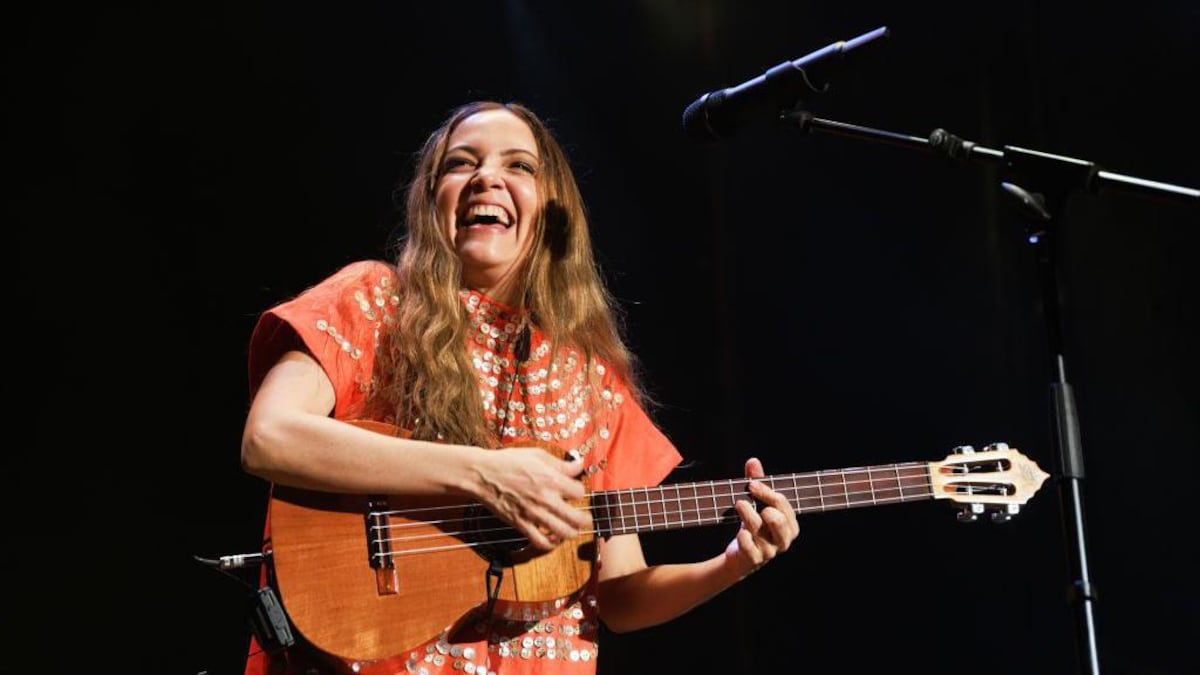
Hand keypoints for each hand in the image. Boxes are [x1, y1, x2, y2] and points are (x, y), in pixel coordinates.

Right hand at [474, 446, 590, 550]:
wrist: (482, 474)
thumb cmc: (508, 462)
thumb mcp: (537, 455)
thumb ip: (560, 463)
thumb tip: (579, 465)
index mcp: (551, 479)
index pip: (580, 492)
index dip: (580, 492)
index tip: (574, 492)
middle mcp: (546, 498)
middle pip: (578, 518)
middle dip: (586, 520)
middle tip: (585, 519)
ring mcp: (533, 514)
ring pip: (564, 533)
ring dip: (571, 533)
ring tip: (570, 529)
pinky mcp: (521, 524)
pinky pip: (541, 543)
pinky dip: (549, 544)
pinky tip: (551, 537)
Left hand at [724, 457, 799, 578]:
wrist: (741, 557)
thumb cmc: (755, 527)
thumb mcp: (758, 505)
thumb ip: (757, 484)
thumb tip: (753, 461)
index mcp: (790, 525)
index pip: (781, 503)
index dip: (765, 491)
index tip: (751, 485)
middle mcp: (783, 539)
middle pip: (776, 517)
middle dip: (761, 503)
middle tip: (746, 498)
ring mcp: (770, 551)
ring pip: (758, 527)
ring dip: (746, 513)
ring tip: (739, 505)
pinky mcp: (754, 559)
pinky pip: (748, 546)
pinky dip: (743, 537)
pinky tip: (740, 533)